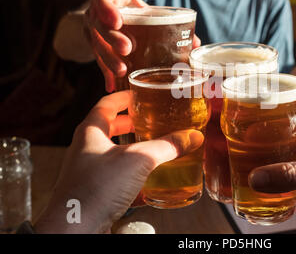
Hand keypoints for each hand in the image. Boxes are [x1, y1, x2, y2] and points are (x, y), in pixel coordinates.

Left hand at [34, 91, 203, 233]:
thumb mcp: (138, 160)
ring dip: (133, 150)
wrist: (76, 228)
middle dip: (131, 124)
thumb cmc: (95, 188)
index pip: (107, 104)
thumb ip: (167, 146)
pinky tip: (149, 182)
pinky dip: (133, 176)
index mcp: (91, 132)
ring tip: (154, 148)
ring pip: (114, 154)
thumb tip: (191, 136)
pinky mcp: (95, 192)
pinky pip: (116, 178)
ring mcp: (89, 172)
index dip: (125, 97)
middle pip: (110, 128)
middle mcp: (86, 149)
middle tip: (150, 121)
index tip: (140, 94)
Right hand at [85, 0, 200, 92]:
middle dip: (112, 38)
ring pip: (96, 44)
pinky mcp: (93, 44)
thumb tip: (196, 44)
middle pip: (99, 26)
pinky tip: (111, 86)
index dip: (107, 9)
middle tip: (127, 49)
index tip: (117, 22)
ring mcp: (90, 28)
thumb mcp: (146, 6)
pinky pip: (97, 59)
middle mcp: (95, 12)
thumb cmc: (134, 7)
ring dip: (109, 59)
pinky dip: (105, 73)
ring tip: (122, 71)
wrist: (113, 8)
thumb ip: (167, 21)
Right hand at [249, 111, 295, 232]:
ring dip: (274, 171)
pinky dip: (282, 193)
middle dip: (269, 146)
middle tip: (245, 148)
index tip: (254, 117)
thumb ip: (292, 174)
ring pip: (290, 167)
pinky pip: (295, 190)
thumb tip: (257, 177)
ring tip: (251, 171)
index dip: (277, 115)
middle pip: (289, 143)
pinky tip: (269, 196)